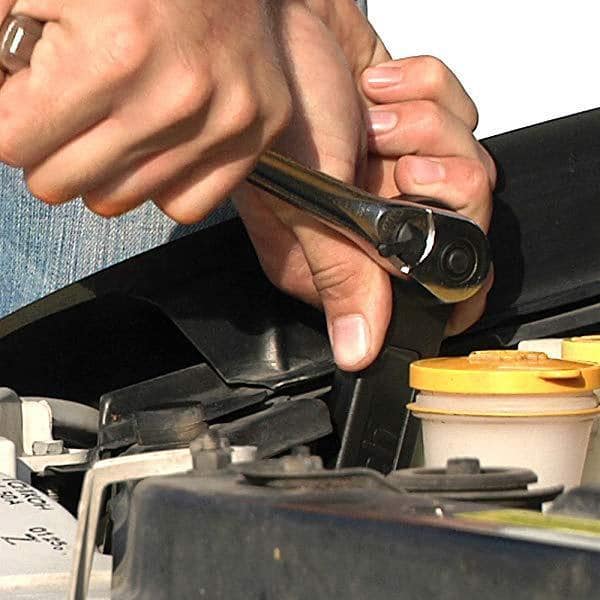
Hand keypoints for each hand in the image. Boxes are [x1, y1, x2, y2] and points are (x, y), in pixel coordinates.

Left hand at [0, 0, 291, 221]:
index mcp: (110, 54)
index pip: (13, 143)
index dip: (13, 120)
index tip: (29, 102)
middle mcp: (174, 101)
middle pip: (59, 183)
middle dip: (50, 149)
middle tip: (71, 111)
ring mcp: (223, 124)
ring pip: (116, 201)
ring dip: (103, 168)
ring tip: (119, 118)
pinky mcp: (255, 135)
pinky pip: (183, 206)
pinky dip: (161, 183)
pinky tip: (161, 142)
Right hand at [238, 2, 494, 370]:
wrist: (271, 24)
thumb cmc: (273, 106)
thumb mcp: (306, 203)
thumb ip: (340, 275)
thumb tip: (358, 349)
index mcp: (340, 257)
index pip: (421, 292)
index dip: (452, 271)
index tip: (445, 235)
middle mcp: (368, 221)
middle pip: (461, 226)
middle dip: (443, 183)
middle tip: (399, 166)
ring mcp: (392, 172)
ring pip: (468, 167)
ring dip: (430, 130)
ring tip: (376, 118)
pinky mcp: (409, 125)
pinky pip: (460, 115)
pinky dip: (430, 91)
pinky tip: (379, 91)